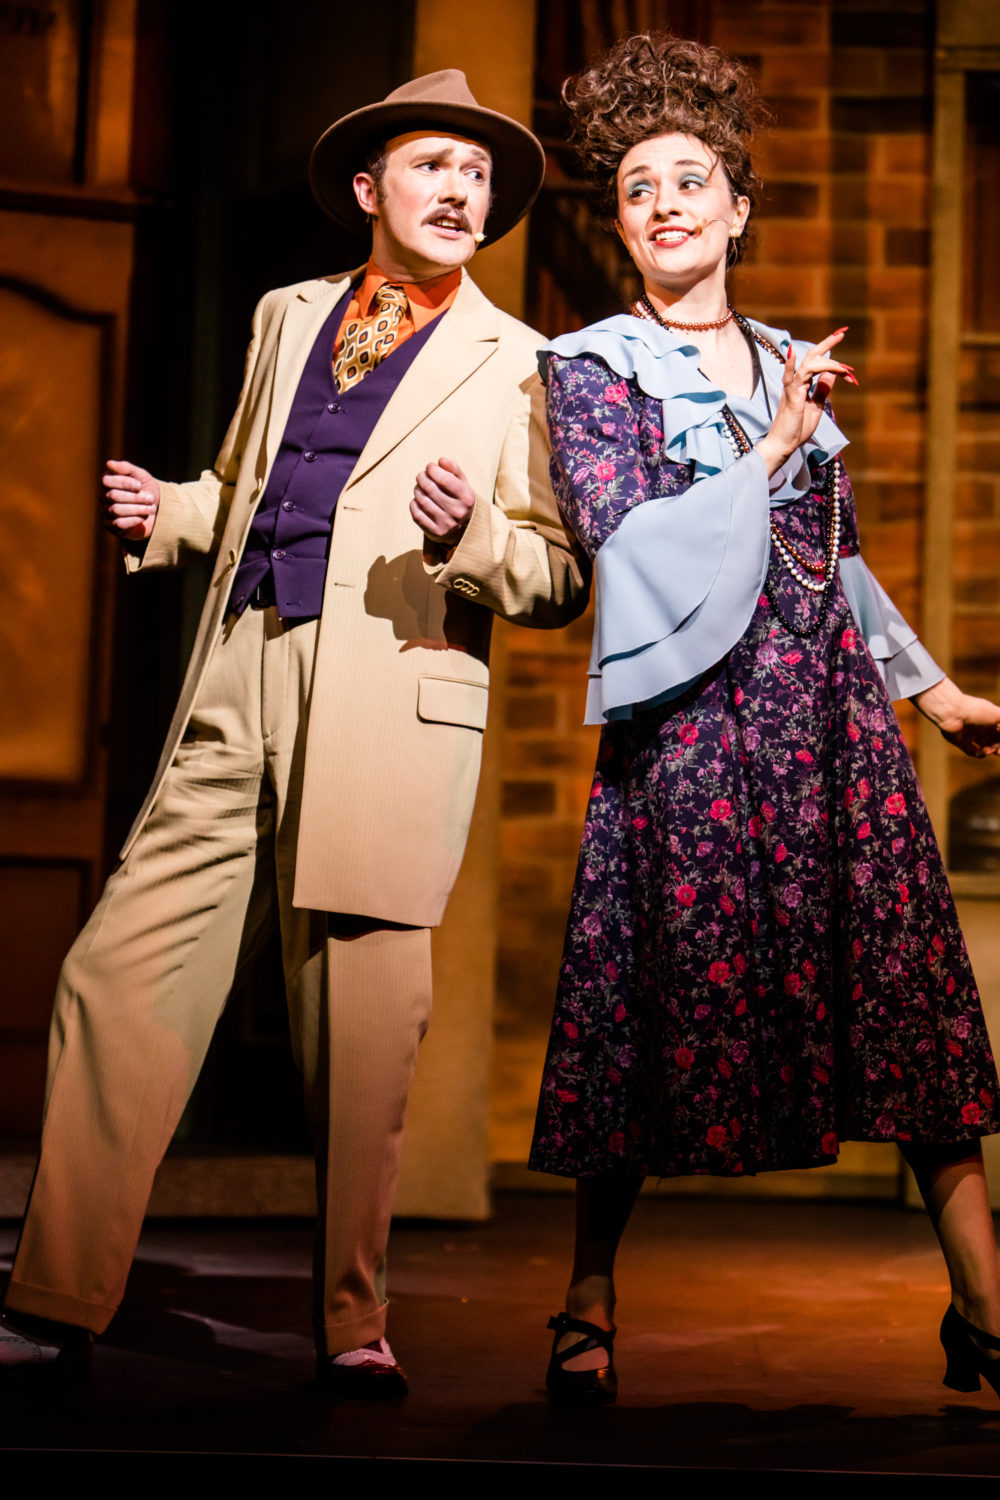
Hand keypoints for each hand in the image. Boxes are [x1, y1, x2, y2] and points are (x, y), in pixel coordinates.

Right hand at [102, 459, 160, 541]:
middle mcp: (103, 497)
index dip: (124, 483)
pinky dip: (134, 520)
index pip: (106, 481)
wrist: (158, 510)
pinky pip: (119, 524)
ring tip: (151, 508)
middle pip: (113, 496)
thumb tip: (109, 464)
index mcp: (107, 482)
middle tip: (151, 498)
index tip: (139, 486)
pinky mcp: (112, 527)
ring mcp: (106, 512)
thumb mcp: (141, 476)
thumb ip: (126, 468)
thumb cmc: (146, 490)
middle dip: (135, 497)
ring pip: (116, 510)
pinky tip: (144, 517)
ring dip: (137, 509)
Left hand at [410, 457, 475, 543]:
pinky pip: (416, 514)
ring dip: (417, 490)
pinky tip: (418, 500)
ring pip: (422, 500)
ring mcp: (446, 524)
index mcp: (466, 498)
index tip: (430, 467)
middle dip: (422, 477)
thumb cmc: (460, 500)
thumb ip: (454, 470)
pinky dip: (414, 504)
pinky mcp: (435, 532)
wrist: (464, 530)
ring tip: (420, 487)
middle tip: (421, 475)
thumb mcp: (463, 484)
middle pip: (430, 489)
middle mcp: (457, 512)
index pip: (446, 480)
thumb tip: (441, 460)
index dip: (433, 470)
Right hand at [754, 329, 856, 477]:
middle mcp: (797, 383)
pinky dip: (791, 365)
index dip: (831, 354)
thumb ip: (823, 390)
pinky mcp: (791, 397)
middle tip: (842, 333)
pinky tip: (793, 353)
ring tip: (845, 368)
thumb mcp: (816, 406)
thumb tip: (832, 374)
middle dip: (827, 344)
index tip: (845, 347)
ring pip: (809, 365)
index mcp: (804, 384)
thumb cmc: (797, 429)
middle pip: (812, 356)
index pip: (818, 363)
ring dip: (828, 363)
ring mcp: (793, 389)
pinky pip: (791, 378)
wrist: (784, 445)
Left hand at [914, 677, 999, 757]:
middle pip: (994, 741)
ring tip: (989, 750)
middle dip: (998, 747)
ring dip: (989, 751)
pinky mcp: (960, 741)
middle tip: (998, 751)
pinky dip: (978, 754)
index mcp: (989, 720)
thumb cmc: (974, 709)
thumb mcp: (997, 714)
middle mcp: (980, 727)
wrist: (950, 710)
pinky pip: (971, 752)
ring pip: (984, 748)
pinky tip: (981, 752)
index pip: (999, 732)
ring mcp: (970, 734)